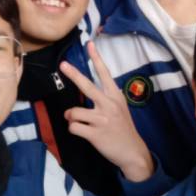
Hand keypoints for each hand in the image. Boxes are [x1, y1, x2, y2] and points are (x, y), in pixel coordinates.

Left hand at [60, 42, 152, 181]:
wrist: (132, 151)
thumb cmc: (123, 128)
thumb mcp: (120, 108)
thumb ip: (106, 98)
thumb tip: (89, 90)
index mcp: (115, 96)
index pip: (104, 73)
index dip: (96, 58)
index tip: (89, 44)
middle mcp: (108, 104)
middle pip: (86, 85)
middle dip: (73, 74)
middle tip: (62, 65)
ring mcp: (102, 119)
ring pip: (73, 112)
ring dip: (71, 117)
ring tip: (78, 121)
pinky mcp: (95, 133)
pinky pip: (73, 127)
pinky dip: (74, 130)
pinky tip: (83, 132)